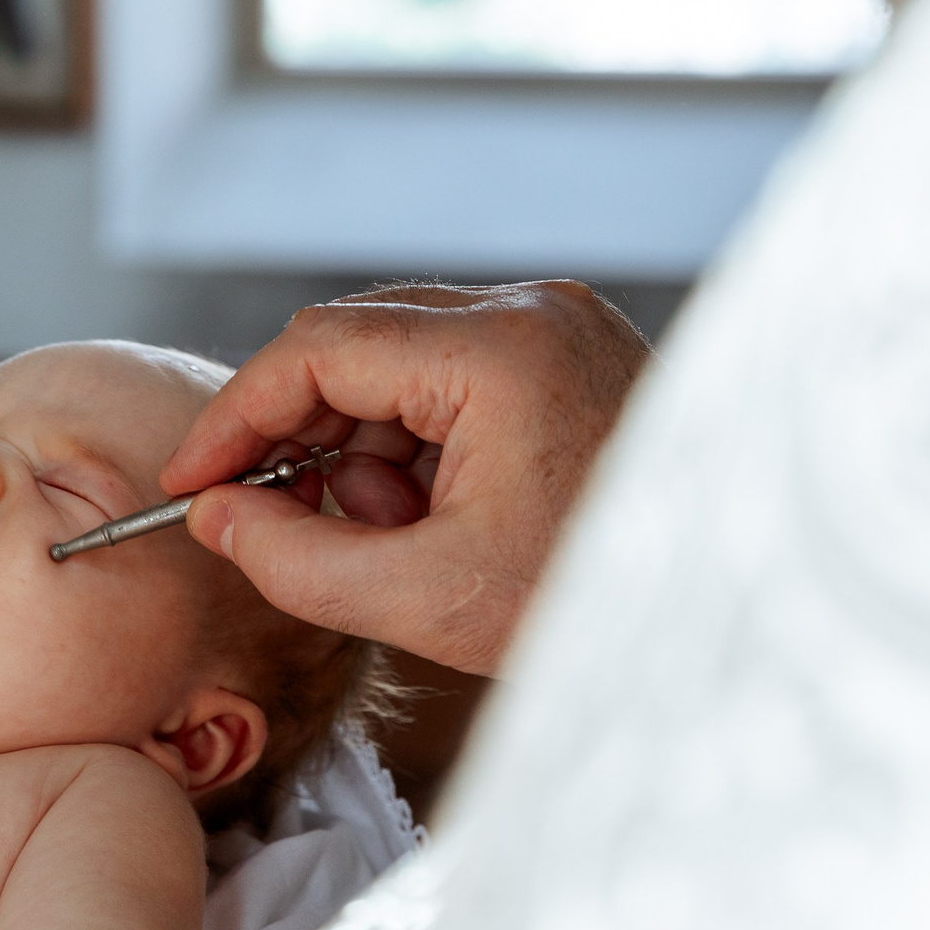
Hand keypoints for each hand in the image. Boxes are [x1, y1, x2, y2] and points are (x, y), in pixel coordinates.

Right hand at [162, 283, 648, 674]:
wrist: (738, 618)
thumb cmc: (604, 606)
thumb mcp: (427, 598)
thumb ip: (297, 557)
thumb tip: (217, 517)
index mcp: (499, 352)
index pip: (315, 352)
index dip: (236, 419)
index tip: (192, 484)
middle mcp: (532, 310)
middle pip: (353, 343)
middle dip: (302, 437)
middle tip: (270, 518)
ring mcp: (559, 324)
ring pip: (398, 359)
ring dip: (364, 447)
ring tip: (399, 537)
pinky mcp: (572, 351)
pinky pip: (454, 374)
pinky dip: (419, 442)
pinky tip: (440, 516)